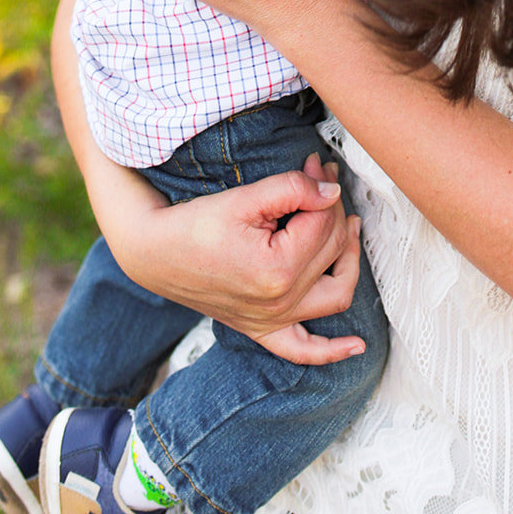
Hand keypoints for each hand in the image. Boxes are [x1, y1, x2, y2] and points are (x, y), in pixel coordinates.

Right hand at [104, 152, 365, 364]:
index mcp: (277, 269)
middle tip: (323, 178)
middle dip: (333, 208)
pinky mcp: (261, 330)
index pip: (323, 221)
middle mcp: (280, 302)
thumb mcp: (244, 198)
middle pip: (330, 249)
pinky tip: (357, 347)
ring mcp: (272, 322)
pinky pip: (304, 350)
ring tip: (349, 228)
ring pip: (335, 294)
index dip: (325, 185)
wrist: (155, 253)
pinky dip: (333, 351)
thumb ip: (293, 189)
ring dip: (349, 261)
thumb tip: (333, 191)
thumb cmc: (195, 224)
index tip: (317, 162)